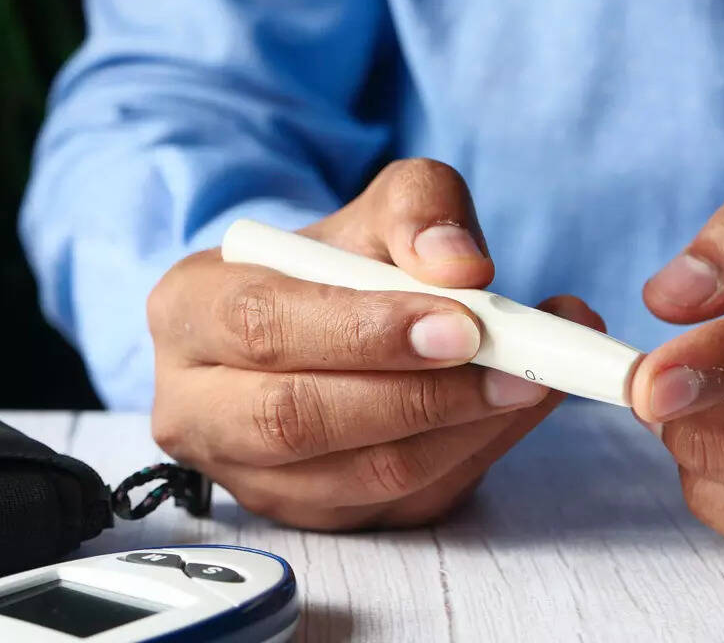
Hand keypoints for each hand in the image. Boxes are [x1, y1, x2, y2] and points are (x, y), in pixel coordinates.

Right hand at [148, 158, 601, 528]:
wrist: (321, 320)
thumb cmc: (335, 262)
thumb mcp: (374, 207)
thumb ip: (418, 211)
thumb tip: (461, 267)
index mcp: (187, 310)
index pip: (264, 326)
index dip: (363, 331)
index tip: (461, 325)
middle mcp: (195, 406)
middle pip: (294, 419)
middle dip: (417, 397)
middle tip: (514, 366)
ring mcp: (247, 475)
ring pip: (356, 476)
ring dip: (461, 432)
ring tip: (535, 380)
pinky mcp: (308, 516)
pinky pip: (397, 503)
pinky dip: (471, 457)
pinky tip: (515, 411)